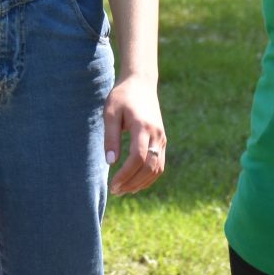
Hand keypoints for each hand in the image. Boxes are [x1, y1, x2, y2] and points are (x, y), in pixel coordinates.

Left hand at [104, 71, 167, 194]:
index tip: (113, 184)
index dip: (126, 174)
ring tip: (123, 190)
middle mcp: (156, 134)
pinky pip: (160, 164)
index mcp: (143, 126)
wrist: (141, 83)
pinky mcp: (162, 141)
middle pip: (149, 167)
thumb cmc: (122, 97)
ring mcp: (162, 138)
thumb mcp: (110, 112)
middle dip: (132, 182)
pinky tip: (136, 183)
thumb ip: (111, 137)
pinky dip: (149, 177)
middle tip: (115, 191)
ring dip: (141, 183)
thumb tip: (111, 162)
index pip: (138, 157)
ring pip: (157, 169)